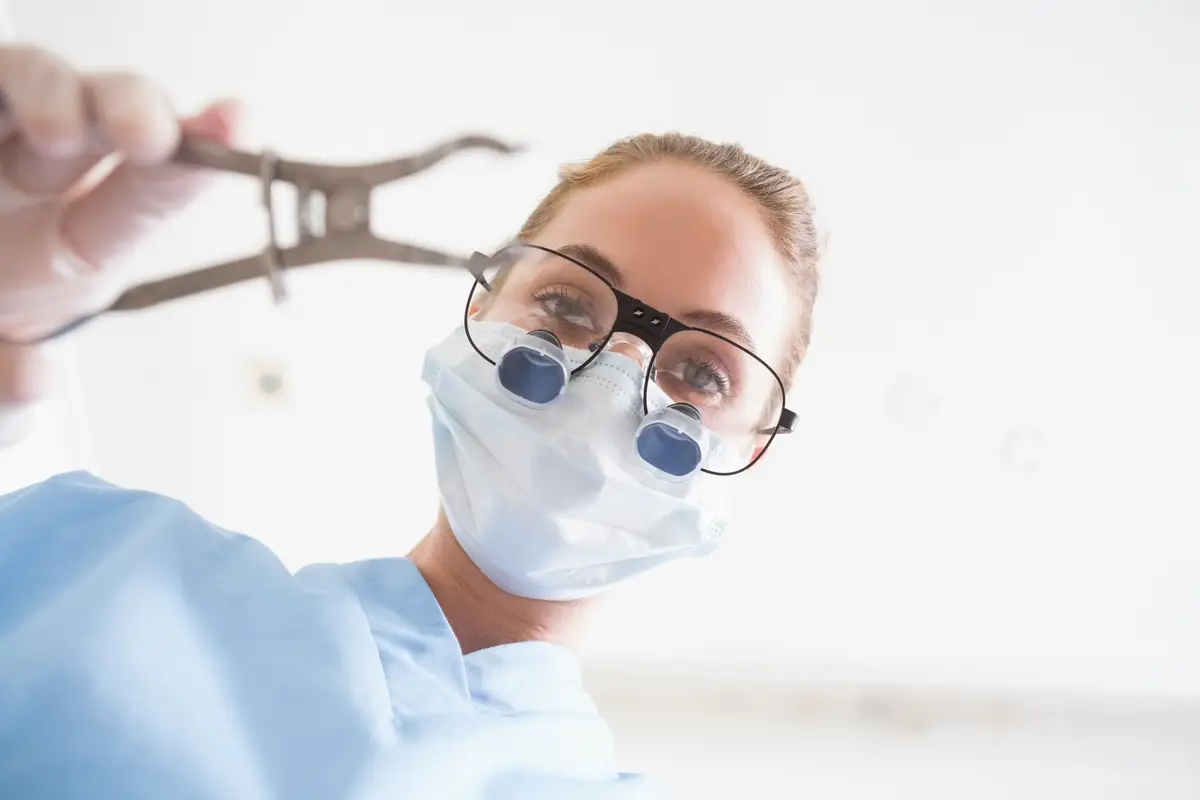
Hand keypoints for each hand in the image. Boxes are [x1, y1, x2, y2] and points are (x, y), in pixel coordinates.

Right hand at [0, 43, 240, 438]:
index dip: (200, 157)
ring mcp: (7, 131)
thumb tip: (29, 384)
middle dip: (141, 113)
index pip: (152, 191)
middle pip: (117, 112)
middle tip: (149, 137)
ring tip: (59, 133)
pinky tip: (16, 111)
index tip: (238, 126)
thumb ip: (8, 374)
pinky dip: (11, 86)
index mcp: (83, 235)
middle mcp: (50, 169)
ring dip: (63, 95)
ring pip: (46, 80)